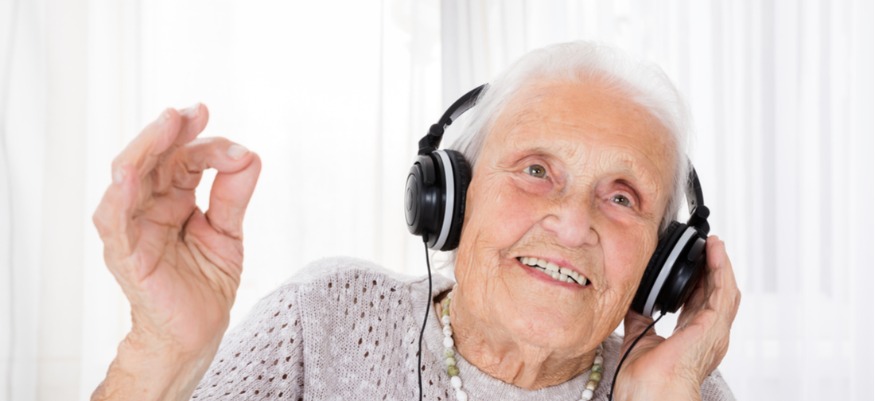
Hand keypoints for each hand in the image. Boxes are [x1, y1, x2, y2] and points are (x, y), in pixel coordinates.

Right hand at [91, 104, 260, 399]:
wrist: (198, 332)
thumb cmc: (206, 284)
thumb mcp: (228, 232)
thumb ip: (234, 195)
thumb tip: (249, 154)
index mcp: (172, 199)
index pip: (183, 159)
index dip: (204, 144)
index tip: (232, 142)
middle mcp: (148, 207)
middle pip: (152, 158)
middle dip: (170, 131)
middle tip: (191, 111)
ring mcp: (133, 228)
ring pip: (129, 177)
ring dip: (146, 147)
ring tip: (167, 122)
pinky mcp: (126, 254)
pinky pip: (116, 220)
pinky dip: (121, 194)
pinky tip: (131, 173)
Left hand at [615, 236, 740, 399]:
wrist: (652, 393)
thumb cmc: (645, 380)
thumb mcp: (639, 338)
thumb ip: (640, 317)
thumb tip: (633, 298)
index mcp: (692, 339)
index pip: (700, 303)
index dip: (699, 281)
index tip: (690, 262)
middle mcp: (708, 335)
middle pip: (716, 294)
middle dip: (712, 269)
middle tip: (705, 246)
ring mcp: (714, 331)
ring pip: (724, 289)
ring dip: (720, 264)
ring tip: (713, 243)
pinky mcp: (714, 325)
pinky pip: (723, 290)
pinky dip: (720, 267)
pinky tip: (715, 250)